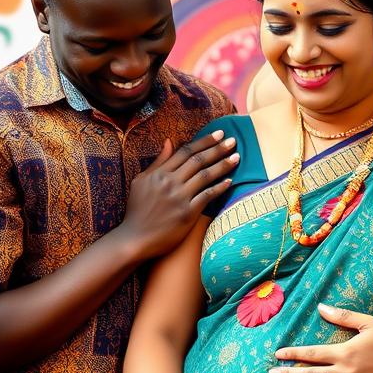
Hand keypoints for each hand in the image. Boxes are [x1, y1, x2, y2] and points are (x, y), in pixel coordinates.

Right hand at [123, 131, 239, 258]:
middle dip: (218, 149)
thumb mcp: (141, 181)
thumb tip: (169, 141)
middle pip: (198, 160)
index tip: (219, 134)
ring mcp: (179, 197)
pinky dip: (219, 188)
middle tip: (233, 141)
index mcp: (159, 173)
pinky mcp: (187, 213)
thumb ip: (158, 162)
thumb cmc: (137, 210)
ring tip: (237, 157)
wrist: (135, 238)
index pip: (186, 151)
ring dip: (223, 165)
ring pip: (205, 176)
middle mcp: (170, 182)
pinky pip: (207, 196)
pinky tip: (230, 181)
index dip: (204, 141)